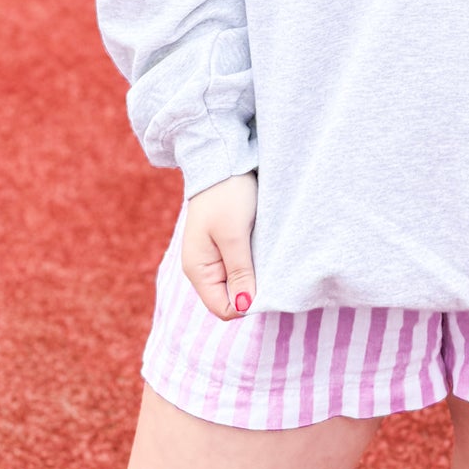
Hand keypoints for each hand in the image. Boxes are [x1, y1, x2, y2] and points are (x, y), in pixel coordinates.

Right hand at [182, 171, 258, 320]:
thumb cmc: (226, 195)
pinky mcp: (225, 245)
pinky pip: (241, 266)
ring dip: (254, 274)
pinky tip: (263, 247)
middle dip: (251, 289)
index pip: (223, 308)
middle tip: (270, 265)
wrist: (221, 159)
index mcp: (198, 270)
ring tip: (266, 253)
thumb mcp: (234, 235)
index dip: (247, 302)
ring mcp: (213, 257)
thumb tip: (244, 307)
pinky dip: (254, 261)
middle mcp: (203, 268)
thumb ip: (239, 272)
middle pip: (231, 298)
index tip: (266, 281)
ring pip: (238, 282)